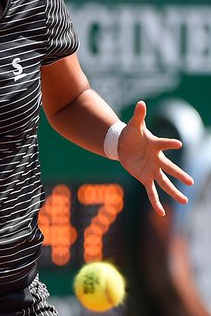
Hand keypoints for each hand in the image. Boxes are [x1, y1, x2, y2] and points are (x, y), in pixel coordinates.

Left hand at [118, 100, 193, 215]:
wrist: (124, 144)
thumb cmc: (132, 134)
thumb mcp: (134, 125)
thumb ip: (138, 115)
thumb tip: (141, 103)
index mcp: (156, 145)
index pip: (164, 144)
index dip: (169, 143)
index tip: (178, 144)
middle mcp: (157, 159)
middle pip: (170, 168)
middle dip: (179, 175)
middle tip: (191, 182)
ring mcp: (152, 170)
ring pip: (164, 183)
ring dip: (173, 192)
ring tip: (185, 201)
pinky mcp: (144, 177)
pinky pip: (151, 191)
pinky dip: (155, 202)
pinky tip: (162, 213)